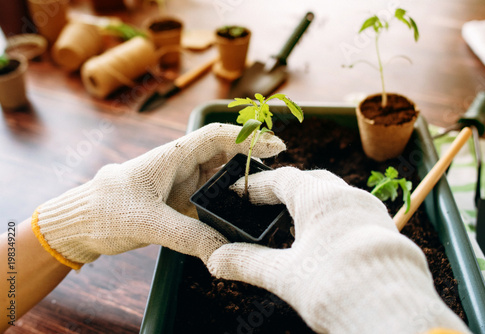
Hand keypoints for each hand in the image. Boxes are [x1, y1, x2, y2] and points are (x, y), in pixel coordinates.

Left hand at [32, 123, 284, 269]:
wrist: (82, 224)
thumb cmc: (105, 210)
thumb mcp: (147, 222)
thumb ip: (187, 235)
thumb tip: (222, 251)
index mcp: (173, 156)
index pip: (217, 136)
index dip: (248, 137)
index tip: (274, 146)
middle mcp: (182, 166)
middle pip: (225, 155)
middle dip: (251, 162)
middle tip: (276, 178)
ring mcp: (182, 185)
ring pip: (220, 179)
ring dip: (240, 185)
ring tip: (263, 198)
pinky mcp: (180, 204)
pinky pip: (211, 201)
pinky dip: (227, 206)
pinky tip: (239, 218)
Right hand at [207, 167, 469, 333]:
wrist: (393, 313)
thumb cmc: (334, 286)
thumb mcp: (283, 275)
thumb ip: (247, 263)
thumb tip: (216, 259)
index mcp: (321, 197)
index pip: (283, 179)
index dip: (259, 185)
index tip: (241, 192)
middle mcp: (350, 196)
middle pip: (313, 181)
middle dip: (288, 189)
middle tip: (268, 203)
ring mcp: (373, 211)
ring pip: (338, 196)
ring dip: (315, 203)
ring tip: (297, 223)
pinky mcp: (388, 231)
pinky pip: (356, 213)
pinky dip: (336, 219)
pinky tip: (329, 241)